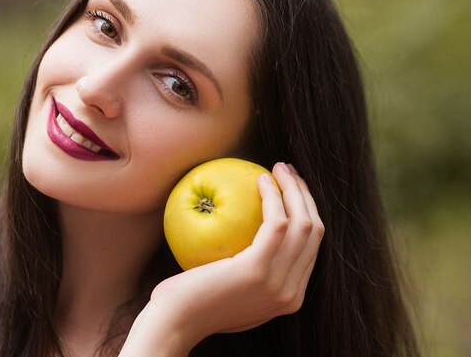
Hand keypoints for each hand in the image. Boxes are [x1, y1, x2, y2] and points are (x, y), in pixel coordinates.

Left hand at [122, 162, 324, 354]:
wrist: (173, 322)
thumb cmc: (193, 301)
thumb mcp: (235, 290)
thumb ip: (255, 272)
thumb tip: (256, 236)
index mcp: (290, 298)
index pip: (311, 247)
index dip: (306, 211)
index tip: (291, 189)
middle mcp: (292, 295)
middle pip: (314, 232)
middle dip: (304, 195)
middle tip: (287, 171)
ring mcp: (279, 285)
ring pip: (304, 224)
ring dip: (293, 189)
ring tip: (278, 168)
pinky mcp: (258, 270)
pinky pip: (277, 223)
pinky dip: (272, 196)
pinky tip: (259, 179)